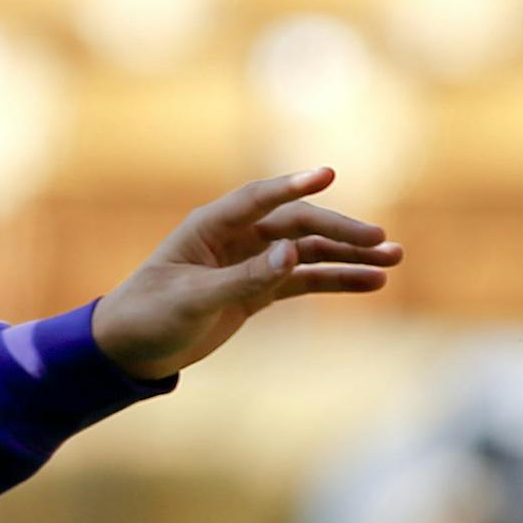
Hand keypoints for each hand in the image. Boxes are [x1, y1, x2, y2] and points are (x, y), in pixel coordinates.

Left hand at [92, 168, 402, 381]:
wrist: (130, 349)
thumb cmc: (149, 316)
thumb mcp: (193, 301)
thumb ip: (243, 279)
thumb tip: (292, 254)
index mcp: (208, 227)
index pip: (257, 199)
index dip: (292, 186)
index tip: (328, 173)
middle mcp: (232, 238)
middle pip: (295, 225)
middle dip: (339, 231)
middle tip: (382, 240)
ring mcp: (247, 263)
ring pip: (306, 251)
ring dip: (347, 255)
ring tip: (393, 260)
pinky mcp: (256, 290)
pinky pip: (303, 279)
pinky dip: (335, 279)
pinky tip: (371, 281)